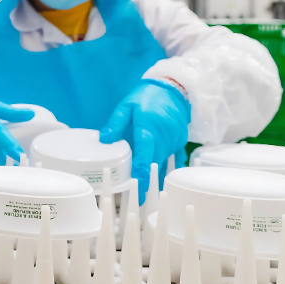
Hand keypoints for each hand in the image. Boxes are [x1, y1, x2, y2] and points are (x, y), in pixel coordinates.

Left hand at [99, 80, 190, 203]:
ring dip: (153, 174)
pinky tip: (157, 174)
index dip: (141, 177)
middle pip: (153, 165)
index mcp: (148, 131)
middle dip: (145, 181)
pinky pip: (173, 158)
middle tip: (134, 195)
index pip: (143, 158)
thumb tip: (103, 139)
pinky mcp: (180, 141)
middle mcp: (163, 139)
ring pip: (162, 163)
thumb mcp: (127, 106)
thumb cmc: (147, 97)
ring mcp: (174, 141)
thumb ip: (115, 123)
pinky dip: (165, 166)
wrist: (173, 88)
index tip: (137, 191)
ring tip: (143, 186)